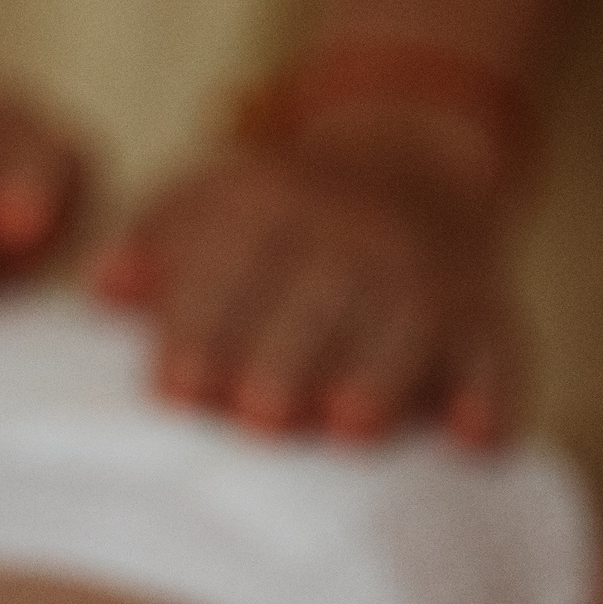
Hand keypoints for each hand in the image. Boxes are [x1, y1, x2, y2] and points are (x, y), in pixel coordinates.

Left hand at [92, 116, 522, 444]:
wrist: (403, 168)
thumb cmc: (267, 223)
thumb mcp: (201, 206)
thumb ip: (151, 247)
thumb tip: (104, 286)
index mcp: (265, 207)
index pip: (228, 269)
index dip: (202, 329)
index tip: (176, 391)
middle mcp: (349, 235)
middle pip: (315, 300)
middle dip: (285, 359)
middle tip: (257, 418)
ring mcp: (424, 273)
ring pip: (406, 325)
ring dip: (380, 376)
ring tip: (348, 427)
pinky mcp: (488, 312)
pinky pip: (498, 350)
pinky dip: (491, 392)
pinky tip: (474, 434)